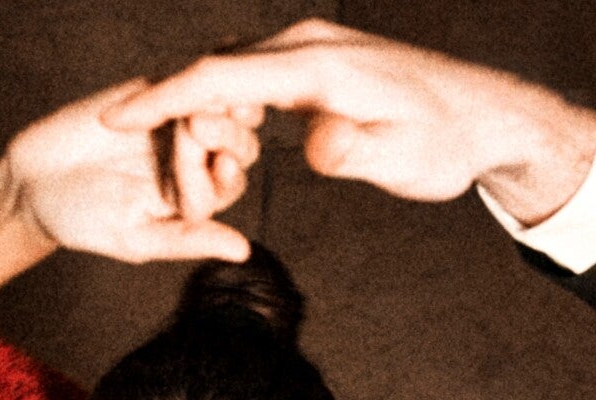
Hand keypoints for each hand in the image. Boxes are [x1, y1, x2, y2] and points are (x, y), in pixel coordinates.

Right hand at [2, 79, 258, 261]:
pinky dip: (177, 83)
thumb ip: (189, 240)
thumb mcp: (137, 238)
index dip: (225, 175)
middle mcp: (195, 162)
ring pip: (208, 109)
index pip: (225, 184)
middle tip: (202, 126)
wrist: (34, 180)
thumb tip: (243, 251)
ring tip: (202, 98)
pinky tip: (180, 79)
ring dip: (208, 102)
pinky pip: (171, 85)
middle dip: (223, 135)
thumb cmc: (85, 221)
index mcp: (199, 198)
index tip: (224, 164)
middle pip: (229, 143)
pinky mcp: (148, 95)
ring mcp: (173, 126)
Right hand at [102, 18, 595, 224]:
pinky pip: (257, 74)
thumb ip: (353, 152)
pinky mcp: (320, 58)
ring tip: (164, 144)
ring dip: (197, 102)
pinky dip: (228, 97)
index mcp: (318, 67)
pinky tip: (215, 128)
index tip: (113, 119)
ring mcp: (313, 46)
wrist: (482, 113)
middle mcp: (309, 44)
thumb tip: (314, 145)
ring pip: (233, 68)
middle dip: (167, 101)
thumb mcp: (401, 160)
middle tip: (124, 138)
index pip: (222, 78)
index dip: (163, 99)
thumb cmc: (444, 142)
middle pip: (216, 66)